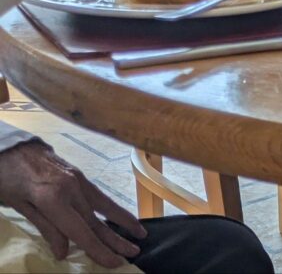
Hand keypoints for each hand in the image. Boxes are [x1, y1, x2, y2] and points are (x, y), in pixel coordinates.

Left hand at [0, 142, 146, 267]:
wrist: (10, 147)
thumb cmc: (6, 177)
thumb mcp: (20, 206)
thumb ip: (46, 227)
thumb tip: (64, 252)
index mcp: (53, 199)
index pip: (81, 231)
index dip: (99, 249)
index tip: (115, 263)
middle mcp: (71, 189)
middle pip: (96, 220)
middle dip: (116, 239)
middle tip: (134, 253)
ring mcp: (78, 180)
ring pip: (104, 205)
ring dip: (124, 220)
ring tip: (140, 233)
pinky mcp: (79, 175)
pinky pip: (99, 195)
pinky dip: (112, 207)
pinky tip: (119, 215)